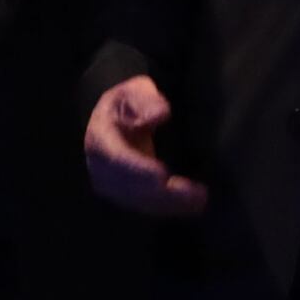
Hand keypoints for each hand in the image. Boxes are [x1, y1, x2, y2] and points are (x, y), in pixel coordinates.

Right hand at [82, 73, 209, 219]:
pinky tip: (193, 206)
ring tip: (200, 201)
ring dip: (169, 205)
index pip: (117, 160)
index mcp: (100, 139)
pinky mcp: (126, 195)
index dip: (138, 170)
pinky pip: (146, 206)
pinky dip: (169, 208)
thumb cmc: (129, 103)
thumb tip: (161, 114)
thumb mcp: (135, 91)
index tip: (163, 175)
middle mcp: (101, 167)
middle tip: (196, 194)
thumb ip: (145, 100)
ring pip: (139, 201)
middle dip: (161, 194)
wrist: (119, 120)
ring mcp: (112, 184)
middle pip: (129, 187)